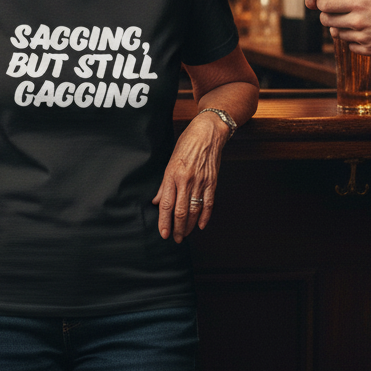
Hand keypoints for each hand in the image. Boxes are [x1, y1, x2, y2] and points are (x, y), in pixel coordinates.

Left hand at [152, 112, 227, 242]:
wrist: (208, 132)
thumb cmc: (187, 144)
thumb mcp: (170, 161)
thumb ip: (164, 184)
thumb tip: (158, 201)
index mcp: (172, 175)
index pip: (167, 204)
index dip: (164, 221)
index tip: (163, 233)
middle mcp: (186, 180)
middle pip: (180, 211)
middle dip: (177, 228)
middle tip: (174, 238)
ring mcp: (200, 182)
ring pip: (194, 210)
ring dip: (189, 225)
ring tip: (184, 234)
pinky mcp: (212, 181)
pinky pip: (208, 203)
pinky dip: (205, 216)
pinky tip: (200, 225)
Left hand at [306, 0, 370, 56]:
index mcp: (359, 3)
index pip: (325, 5)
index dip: (320, 1)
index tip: (323, 0)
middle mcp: (357, 22)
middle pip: (326, 20)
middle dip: (328, 13)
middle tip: (337, 9)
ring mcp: (361, 38)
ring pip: (336, 33)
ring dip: (340, 25)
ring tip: (355, 19)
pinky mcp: (366, 50)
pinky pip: (348, 44)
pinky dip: (351, 38)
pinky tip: (364, 30)